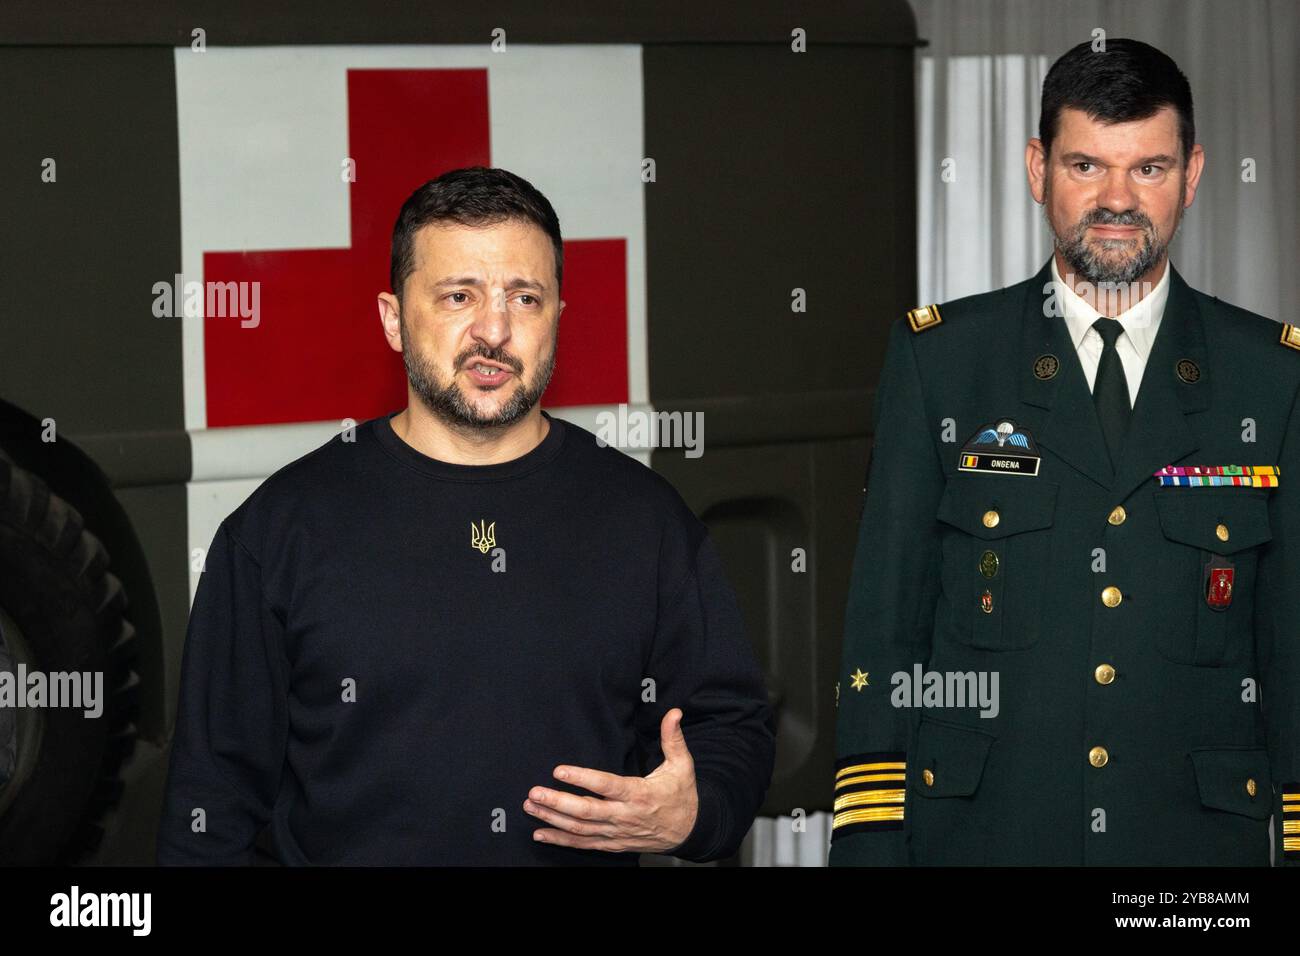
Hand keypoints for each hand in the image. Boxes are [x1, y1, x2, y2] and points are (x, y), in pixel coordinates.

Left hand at [523, 708, 698, 852]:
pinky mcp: (613, 844)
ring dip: (552, 819)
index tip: (560, 770)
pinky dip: (561, 840)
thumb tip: (673, 712)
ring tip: (530, 807)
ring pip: (580, 828)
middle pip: (586, 811)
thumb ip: (673, 738)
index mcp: (639, 794)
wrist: (690, 831)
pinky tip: (540, 833)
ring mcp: (616, 832)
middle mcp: (624, 815)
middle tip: (534, 793)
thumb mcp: (682, 765)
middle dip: (557, 802)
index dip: (582, 778)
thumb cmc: (682, 795)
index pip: (606, 786)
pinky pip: (583, 844)